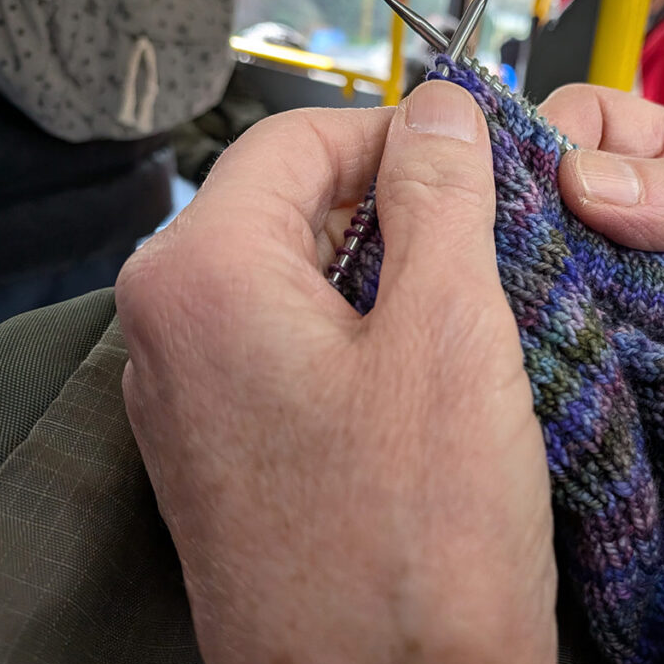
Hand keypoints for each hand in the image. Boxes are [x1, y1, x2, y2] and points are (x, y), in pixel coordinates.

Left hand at [116, 82, 556, 663]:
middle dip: (396, 207)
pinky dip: (364, 336)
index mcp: (200, 280)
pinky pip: (295, 349)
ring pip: (299, 280)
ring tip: (474, 309)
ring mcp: (195, 399)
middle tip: (491, 239)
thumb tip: (437, 111)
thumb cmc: (416, 552)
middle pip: (291, 209)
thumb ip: (439, 197)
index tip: (472, 159)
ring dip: (389, 275)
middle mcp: (172, 335)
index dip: (395, 134)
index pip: (296, 140)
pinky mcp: (231, 451)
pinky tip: (431, 373)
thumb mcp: (449, 334)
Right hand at [540, 85, 663, 382]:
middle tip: (527, 262)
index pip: (583, 119)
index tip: (538, 195)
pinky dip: (561, 332)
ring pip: (549, 262)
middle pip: (549, 193)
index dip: (549, 144)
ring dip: (542, 282)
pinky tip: (556, 345)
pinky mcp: (618, 337)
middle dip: (531, 221)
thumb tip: (583, 179)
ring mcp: (623, 278)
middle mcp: (637, 212)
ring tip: (541, 311)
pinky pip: (571, 324)